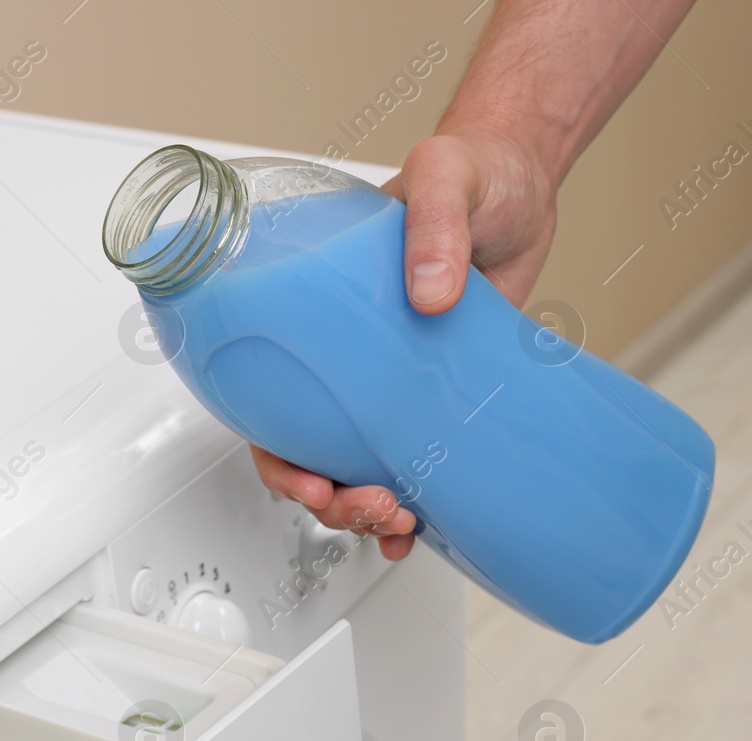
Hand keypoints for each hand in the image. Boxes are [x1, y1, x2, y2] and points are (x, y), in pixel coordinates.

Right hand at [251, 123, 559, 561]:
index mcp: (310, 315)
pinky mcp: (436, 392)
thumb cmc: (467, 168)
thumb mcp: (441, 174)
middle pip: (303, 450)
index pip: (264, 398)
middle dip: (324, 499)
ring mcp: (388, 381)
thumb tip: (428, 295)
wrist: (524, 184)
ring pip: (351, 467)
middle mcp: (340, 358)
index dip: (275, 455)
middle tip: (370, 507)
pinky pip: (412, 456)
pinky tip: (422, 525)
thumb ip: (430, 222)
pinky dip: (415, 499)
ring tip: (399, 524)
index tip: (308, 481)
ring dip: (363, 512)